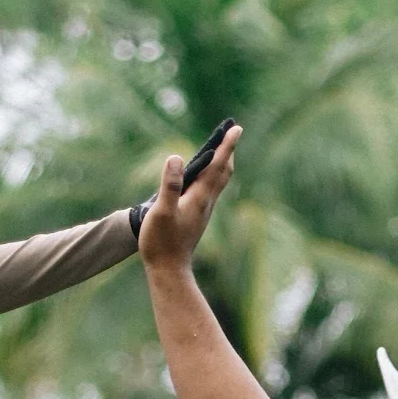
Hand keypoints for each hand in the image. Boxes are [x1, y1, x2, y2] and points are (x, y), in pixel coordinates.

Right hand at [134, 122, 239, 268]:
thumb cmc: (161, 242)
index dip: (227, 145)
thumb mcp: (161, 211)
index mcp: (200, 197)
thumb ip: (170, 185)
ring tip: (222, 149)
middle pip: (223, 172)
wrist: (168, 270)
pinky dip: (211, 176)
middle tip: (232, 133)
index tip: (236, 128)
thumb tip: (176, 157)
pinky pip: (209, 190)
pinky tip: (204, 177)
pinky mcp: (196, 218)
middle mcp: (206, 202)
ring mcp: (202, 211)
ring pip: (218, 182)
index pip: (217, 165)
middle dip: (228, 151)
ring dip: (222, 163)